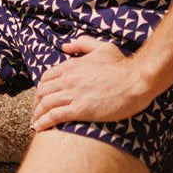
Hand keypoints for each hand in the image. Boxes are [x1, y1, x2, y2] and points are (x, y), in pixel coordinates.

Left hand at [31, 35, 153, 131]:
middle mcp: (68, 79)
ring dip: (37, 114)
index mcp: (71, 65)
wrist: (136, 80)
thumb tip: (65, 46)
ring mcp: (73, 94)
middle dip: (36, 103)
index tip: (41, 98)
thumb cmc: (122, 65)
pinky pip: (55, 116)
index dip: (40, 89)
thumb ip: (82, 44)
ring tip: (35, 123)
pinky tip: (39, 128)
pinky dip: (44, 122)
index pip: (47, 77)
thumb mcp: (102, 47)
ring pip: (45, 104)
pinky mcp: (80, 109)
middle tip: (36, 112)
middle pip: (42, 91)